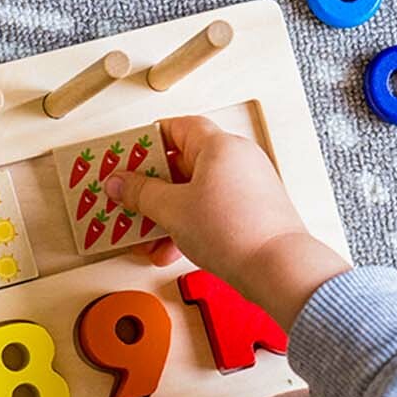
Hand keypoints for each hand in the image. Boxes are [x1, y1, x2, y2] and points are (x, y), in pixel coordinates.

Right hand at [104, 116, 349, 329]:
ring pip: (197, 191)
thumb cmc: (234, 231)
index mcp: (219, 146)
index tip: (127, 159)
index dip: (148, 142)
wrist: (277, 268)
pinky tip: (171, 249)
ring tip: (147, 233)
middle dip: (154, 186)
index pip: (177, 127)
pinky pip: (212, 209)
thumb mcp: (172, 210)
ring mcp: (248, 185)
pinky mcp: (253, 211)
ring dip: (168, 212)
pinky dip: (190, 224)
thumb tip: (119, 182)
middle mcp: (237, 159)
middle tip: (130, 197)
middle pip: (184, 162)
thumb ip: (140, 193)